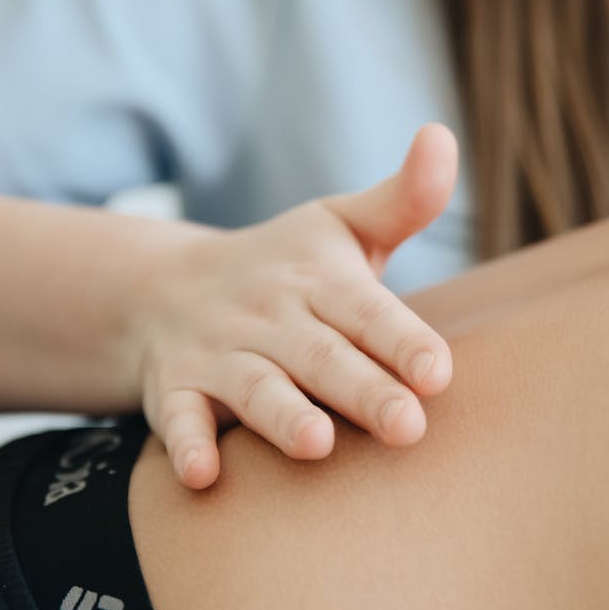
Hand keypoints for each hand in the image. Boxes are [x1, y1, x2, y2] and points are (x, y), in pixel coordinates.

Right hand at [135, 124, 457, 487]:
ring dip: (281, 415)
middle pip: (320, 356)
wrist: (166, 287)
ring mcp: (219, 353)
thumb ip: (403, 198)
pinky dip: (187, 445)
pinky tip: (203, 475)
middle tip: (407, 427)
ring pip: (253, 388)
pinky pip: (177, 419)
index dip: (401, 340)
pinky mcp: (176, 389)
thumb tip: (442, 135)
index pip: (366, 311)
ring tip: (316, 444)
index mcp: (319, 280)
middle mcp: (270, 317)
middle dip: (361, 390)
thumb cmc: (284, 265)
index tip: (437, 372)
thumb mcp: (341, 225)